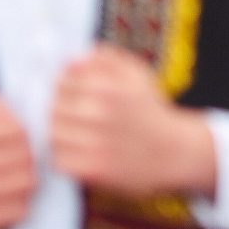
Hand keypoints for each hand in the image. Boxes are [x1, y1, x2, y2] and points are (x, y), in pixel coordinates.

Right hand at [0, 79, 34, 228]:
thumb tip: (7, 106)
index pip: (17, 132)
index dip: (23, 134)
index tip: (15, 139)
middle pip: (26, 157)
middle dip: (28, 156)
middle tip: (20, 158)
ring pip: (28, 183)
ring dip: (28, 178)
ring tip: (18, 176)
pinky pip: (21, 210)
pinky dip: (22, 202)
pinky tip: (10, 196)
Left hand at [49, 46, 215, 197]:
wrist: (175, 152)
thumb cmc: (150, 110)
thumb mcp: (136, 75)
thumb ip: (105, 59)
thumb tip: (69, 61)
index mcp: (109, 88)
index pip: (62, 82)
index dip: (67, 88)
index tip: (79, 96)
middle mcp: (100, 114)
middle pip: (54, 108)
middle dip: (62, 111)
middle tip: (79, 118)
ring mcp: (96, 143)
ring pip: (53, 134)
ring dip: (61, 134)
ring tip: (79, 135)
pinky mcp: (94, 169)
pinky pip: (59, 160)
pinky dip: (65, 156)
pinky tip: (81, 152)